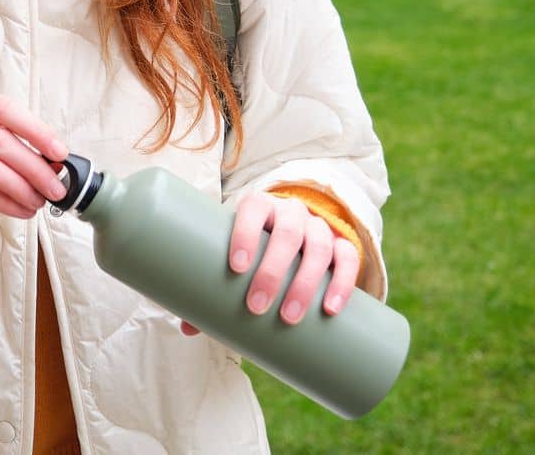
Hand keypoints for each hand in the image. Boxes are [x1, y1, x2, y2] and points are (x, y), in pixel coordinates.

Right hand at [0, 95, 67, 219]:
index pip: (1, 108)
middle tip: (56, 187)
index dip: (34, 128)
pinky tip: (21, 210)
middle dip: (33, 166)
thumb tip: (53, 162)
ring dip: (19, 186)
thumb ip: (8, 144)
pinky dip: (4, 203)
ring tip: (38, 201)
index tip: (60, 152)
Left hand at [179, 192, 359, 335]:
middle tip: (256, 307)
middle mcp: (291, 212)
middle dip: (272, 272)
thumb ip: (211, 287)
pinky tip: (330, 309)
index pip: (252, 209)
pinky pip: (348, 259)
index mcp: (259, 206)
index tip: (236, 268)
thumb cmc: (252, 249)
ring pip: (318, 248)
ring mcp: (318, 227)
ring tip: (289, 318)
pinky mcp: (341, 245)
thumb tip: (186, 329)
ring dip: (304, 284)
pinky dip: (342, 283)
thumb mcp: (234, 258)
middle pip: (287, 235)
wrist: (290, 234)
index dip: (244, 234)